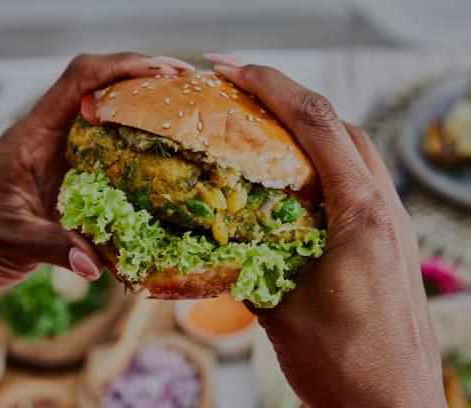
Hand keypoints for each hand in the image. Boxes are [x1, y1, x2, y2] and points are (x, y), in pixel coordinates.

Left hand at [0, 52, 192, 300]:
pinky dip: (127, 163)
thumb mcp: (9, 240)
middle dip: (142, 86)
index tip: (162, 72)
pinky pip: (98, 166)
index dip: (121, 67)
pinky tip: (153, 178)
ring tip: (180, 125)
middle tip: (186, 93)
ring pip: (101, 128)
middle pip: (97, 93)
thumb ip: (56, 248)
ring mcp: (52, 164)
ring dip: (138, 120)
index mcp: (30, 138)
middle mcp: (45, 143)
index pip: (78, 82)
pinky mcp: (57, 188)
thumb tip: (101, 267)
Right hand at [206, 55, 445, 406]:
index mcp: (359, 215)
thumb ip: (248, 265)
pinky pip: (353, 182)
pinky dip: (319, 164)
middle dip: (286, 96)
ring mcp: (390, 224)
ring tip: (259, 123)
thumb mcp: (280, 312)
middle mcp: (383, 209)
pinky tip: (289, 179)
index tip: (230, 68)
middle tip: (238, 87)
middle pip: (336, 125)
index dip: (270, 86)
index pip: (315, 125)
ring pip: (349, 150)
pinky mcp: (386, 241)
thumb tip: (211, 242)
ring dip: (305, 128)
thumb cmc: (345, 367)